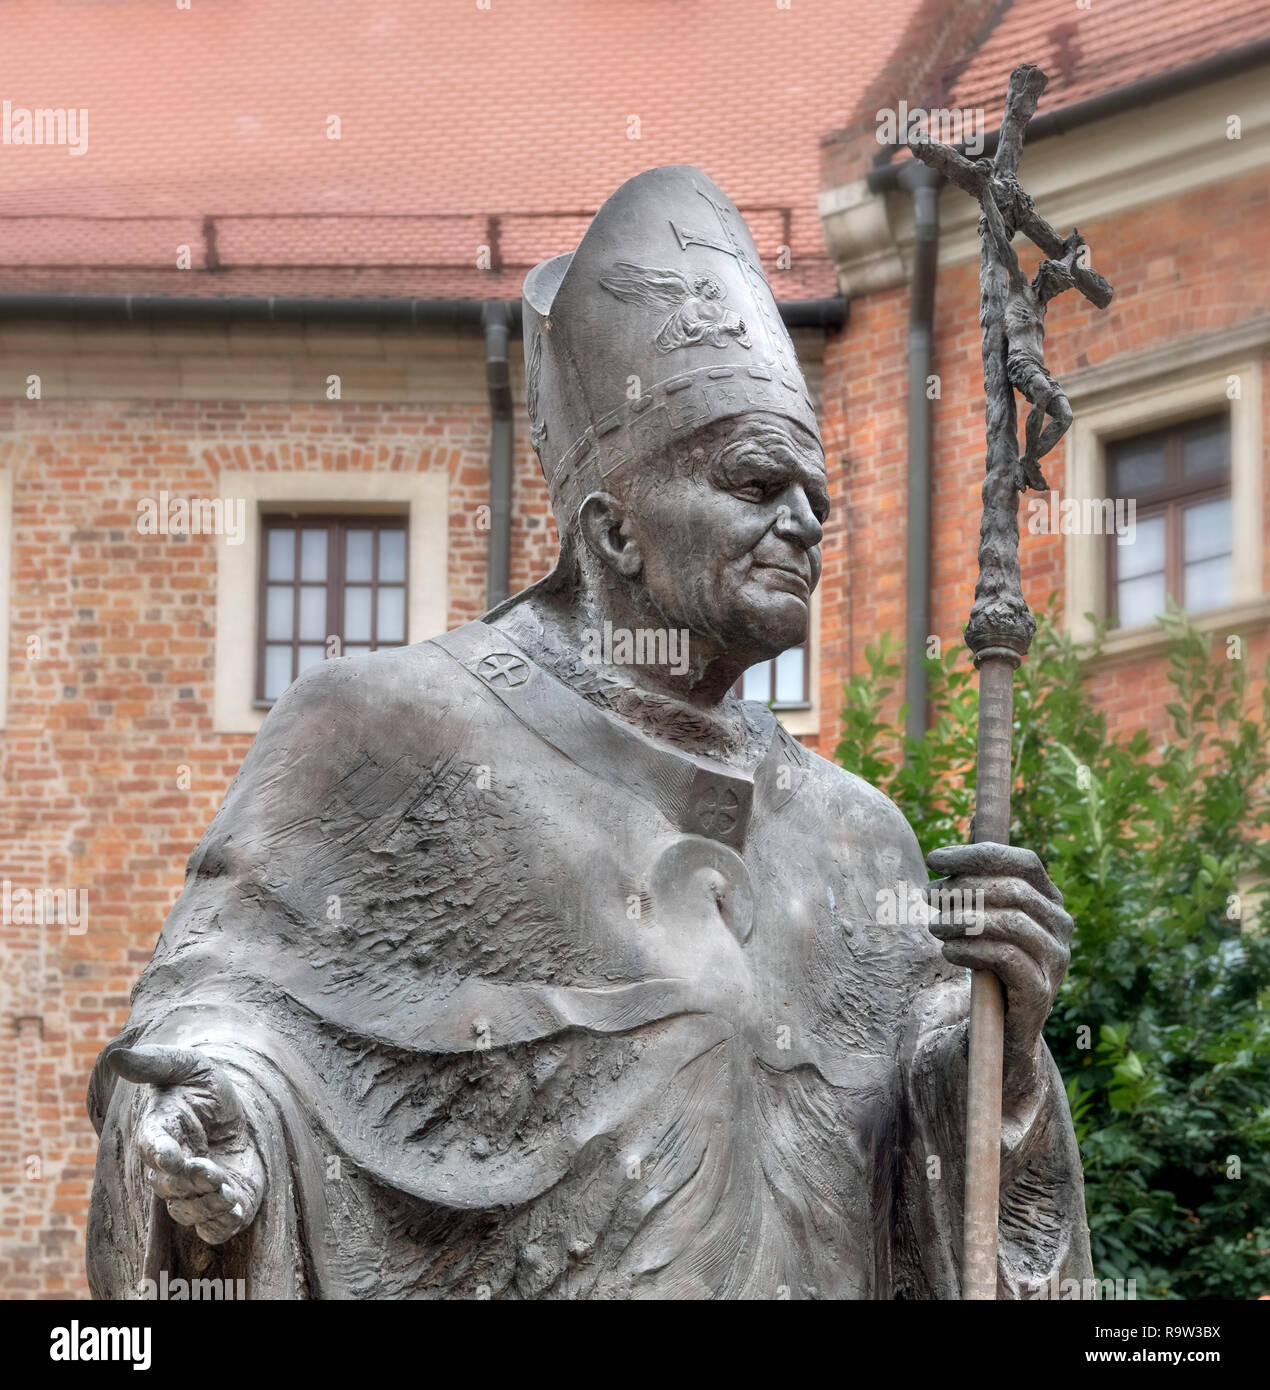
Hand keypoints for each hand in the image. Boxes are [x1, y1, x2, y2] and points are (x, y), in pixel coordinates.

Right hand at [108, 1043, 264, 1244]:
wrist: (234, 1112)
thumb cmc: (203, 1086)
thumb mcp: (187, 1065)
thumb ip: (154, 1062)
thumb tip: (116, 1054)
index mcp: (158, 1133)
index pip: (151, 1148)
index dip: (161, 1155)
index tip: (175, 1157)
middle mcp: (169, 1168)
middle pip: (170, 1186)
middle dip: (191, 1181)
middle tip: (213, 1170)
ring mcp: (192, 1189)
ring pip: (189, 1211)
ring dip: (208, 1204)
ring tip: (228, 1191)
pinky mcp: (216, 1204)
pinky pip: (213, 1228)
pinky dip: (223, 1224)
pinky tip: (237, 1208)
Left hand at [923, 842, 1072, 1107]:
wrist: (1005, 1027)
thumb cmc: (990, 961)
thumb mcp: (983, 918)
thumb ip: (972, 886)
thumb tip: (940, 859)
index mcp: (1050, 900)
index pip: (1022, 861)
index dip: (976, 855)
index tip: (933, 859)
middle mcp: (1061, 925)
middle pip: (1013, 889)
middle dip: (963, 888)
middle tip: (928, 896)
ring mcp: (1056, 959)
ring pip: (1011, 922)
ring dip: (963, 918)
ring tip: (934, 925)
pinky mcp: (1042, 990)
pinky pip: (1006, 958)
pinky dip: (970, 949)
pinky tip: (948, 950)